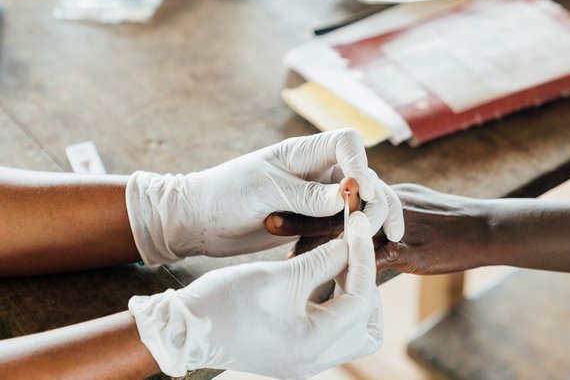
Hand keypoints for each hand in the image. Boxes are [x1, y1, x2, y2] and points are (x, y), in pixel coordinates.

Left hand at [126, 128, 400, 264]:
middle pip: (364, 176)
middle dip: (374, 201)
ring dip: (371, 221)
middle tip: (367, 229)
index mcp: (304, 152)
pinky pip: (342, 227)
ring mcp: (316, 198)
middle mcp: (316, 172)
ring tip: (374, 245)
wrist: (200, 222)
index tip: (360, 192)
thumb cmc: (225, 195)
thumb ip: (308, 195)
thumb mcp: (266, 192)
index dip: (361, 162)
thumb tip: (350, 197)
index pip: (347, 142)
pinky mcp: (311, 222)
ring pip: (359, 204)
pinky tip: (360, 255)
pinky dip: (354, 238)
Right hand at [129, 212, 381, 378]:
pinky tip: (320, 275)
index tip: (357, 227)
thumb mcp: (279, 276)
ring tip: (337, 262)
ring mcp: (305, 360)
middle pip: (367, 326)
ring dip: (353, 296)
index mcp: (313, 343)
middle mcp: (315, 360)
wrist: (183, 329)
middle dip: (367, 286)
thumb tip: (350, 243)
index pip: (362, 299)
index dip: (364, 259)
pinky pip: (331, 329)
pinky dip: (335, 302)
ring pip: (353, 331)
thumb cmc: (225, 302)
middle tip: (351, 254)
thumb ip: (321, 259)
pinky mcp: (295, 351)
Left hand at [273, 183, 489, 274]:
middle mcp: (380, 198)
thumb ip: (380, 208)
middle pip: (332, 206)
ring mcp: (390, 221)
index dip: (307, 194)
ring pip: (344, 231)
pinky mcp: (402, 247)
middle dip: (299, 215)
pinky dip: (345, 270)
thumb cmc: (446, 217)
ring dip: (315, 244)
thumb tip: (359, 213)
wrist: (482, 228)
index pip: (337, 186)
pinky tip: (324, 283)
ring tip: (287, 257)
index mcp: (378, 187)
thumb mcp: (409, 203)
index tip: (278, 202)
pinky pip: (366, 259)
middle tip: (268, 222)